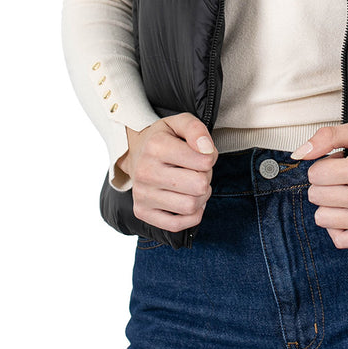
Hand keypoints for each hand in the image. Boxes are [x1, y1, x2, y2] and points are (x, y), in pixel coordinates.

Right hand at [117, 112, 217, 232]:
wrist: (136, 152)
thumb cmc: (165, 138)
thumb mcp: (180, 122)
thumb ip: (196, 129)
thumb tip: (207, 150)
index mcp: (156, 146)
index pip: (204, 161)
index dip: (211, 157)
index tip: (203, 153)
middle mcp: (145, 171)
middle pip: (199, 186)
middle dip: (207, 177)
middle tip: (199, 170)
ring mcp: (142, 194)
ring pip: (190, 206)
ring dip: (201, 197)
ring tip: (194, 185)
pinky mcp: (142, 212)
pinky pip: (177, 225)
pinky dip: (191, 215)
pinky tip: (188, 199)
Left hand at [297, 122, 347, 248]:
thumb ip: (328, 137)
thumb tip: (299, 153)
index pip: (315, 174)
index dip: (323, 165)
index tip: (338, 162)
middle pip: (316, 196)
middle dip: (324, 183)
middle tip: (344, 176)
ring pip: (322, 218)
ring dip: (329, 204)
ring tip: (346, 192)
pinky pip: (339, 239)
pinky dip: (337, 226)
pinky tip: (347, 211)